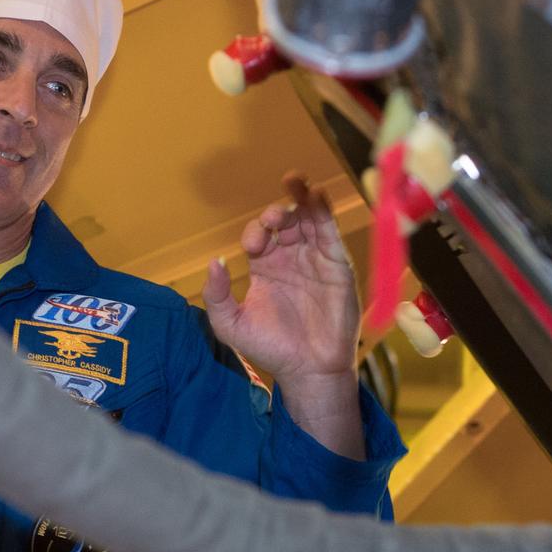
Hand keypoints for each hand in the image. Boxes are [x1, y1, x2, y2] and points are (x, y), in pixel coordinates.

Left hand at [202, 172, 359, 384]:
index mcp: (264, 267)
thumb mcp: (230, 324)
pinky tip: (316, 194)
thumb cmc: (270, 349)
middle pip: (284, 220)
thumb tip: (214, 261)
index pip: (258, 235)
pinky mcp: (337, 263)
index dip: (255, 232)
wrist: (308, 369)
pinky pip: (330, 230)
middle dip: (277, 211)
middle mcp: (289, 258)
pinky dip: (324, 209)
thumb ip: (216, 295)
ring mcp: (314, 258)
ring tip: (294, 182)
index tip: (252, 246)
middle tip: (273, 218)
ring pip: (308, 218)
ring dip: (300, 199)